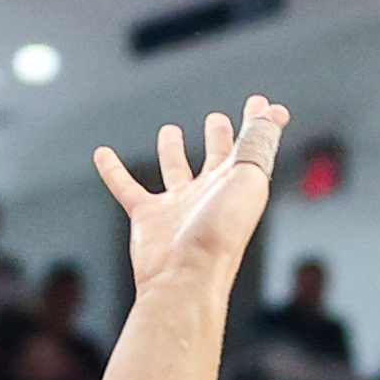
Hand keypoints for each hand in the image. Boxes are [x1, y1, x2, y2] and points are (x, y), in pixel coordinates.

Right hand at [93, 101, 285, 294]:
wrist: (186, 277)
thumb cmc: (220, 234)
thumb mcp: (247, 177)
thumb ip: (257, 141)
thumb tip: (276, 111)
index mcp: (235, 185)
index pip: (248, 146)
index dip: (256, 123)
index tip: (259, 103)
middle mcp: (208, 195)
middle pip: (215, 159)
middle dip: (218, 138)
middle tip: (216, 120)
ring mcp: (177, 207)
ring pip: (174, 171)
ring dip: (172, 152)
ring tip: (170, 132)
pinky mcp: (147, 217)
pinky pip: (126, 187)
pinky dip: (113, 171)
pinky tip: (103, 154)